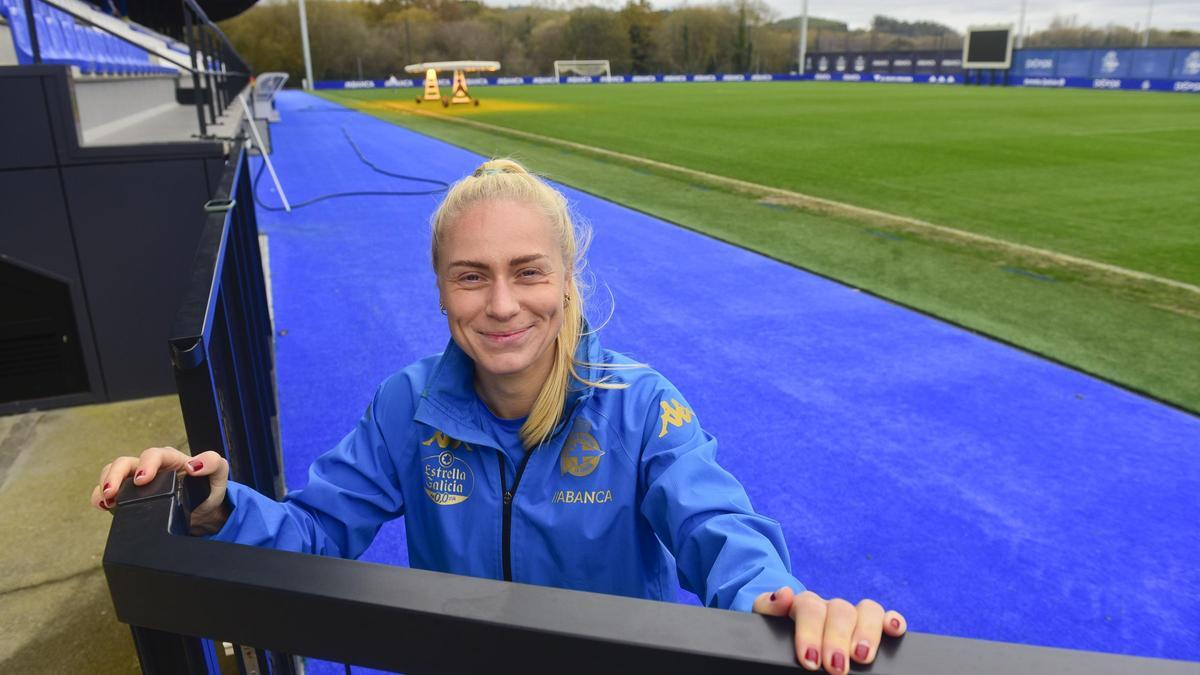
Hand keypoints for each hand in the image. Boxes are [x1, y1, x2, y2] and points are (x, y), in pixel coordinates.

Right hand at [91, 447, 230, 534]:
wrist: (203, 513)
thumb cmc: (209, 488)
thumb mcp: (219, 473)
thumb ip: (212, 463)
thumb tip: (192, 465)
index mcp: (170, 459)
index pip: (154, 454)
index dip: (146, 465)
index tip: (142, 480)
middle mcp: (151, 467)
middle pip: (125, 462)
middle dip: (115, 474)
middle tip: (112, 491)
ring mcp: (136, 481)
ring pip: (112, 473)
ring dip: (105, 484)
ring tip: (105, 499)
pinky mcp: (129, 496)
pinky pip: (108, 492)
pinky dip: (100, 497)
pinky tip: (102, 505)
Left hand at [753, 587, 905, 672]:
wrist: (785, 627)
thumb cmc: (776, 630)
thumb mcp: (764, 621)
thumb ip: (767, 607)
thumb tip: (784, 594)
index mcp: (801, 604)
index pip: (809, 608)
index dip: (810, 633)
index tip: (810, 661)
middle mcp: (828, 606)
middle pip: (839, 611)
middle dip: (837, 640)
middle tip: (836, 669)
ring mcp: (850, 614)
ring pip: (867, 609)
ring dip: (867, 632)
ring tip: (863, 657)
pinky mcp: (869, 624)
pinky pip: (885, 616)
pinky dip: (892, 620)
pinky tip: (894, 630)